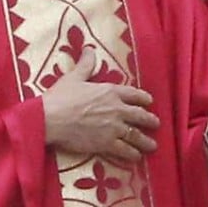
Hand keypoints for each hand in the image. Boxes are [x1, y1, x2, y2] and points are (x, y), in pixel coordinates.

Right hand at [42, 48, 159, 162]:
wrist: (51, 119)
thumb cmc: (61, 97)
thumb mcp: (74, 77)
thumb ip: (85, 64)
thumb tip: (90, 49)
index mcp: (110, 91)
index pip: (133, 94)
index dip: (143, 98)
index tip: (149, 102)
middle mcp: (117, 109)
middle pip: (140, 115)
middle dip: (150, 120)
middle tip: (156, 123)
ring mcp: (114, 128)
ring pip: (136, 136)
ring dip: (146, 141)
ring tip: (152, 145)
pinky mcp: (107, 144)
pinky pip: (125, 151)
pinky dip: (133, 155)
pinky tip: (137, 157)